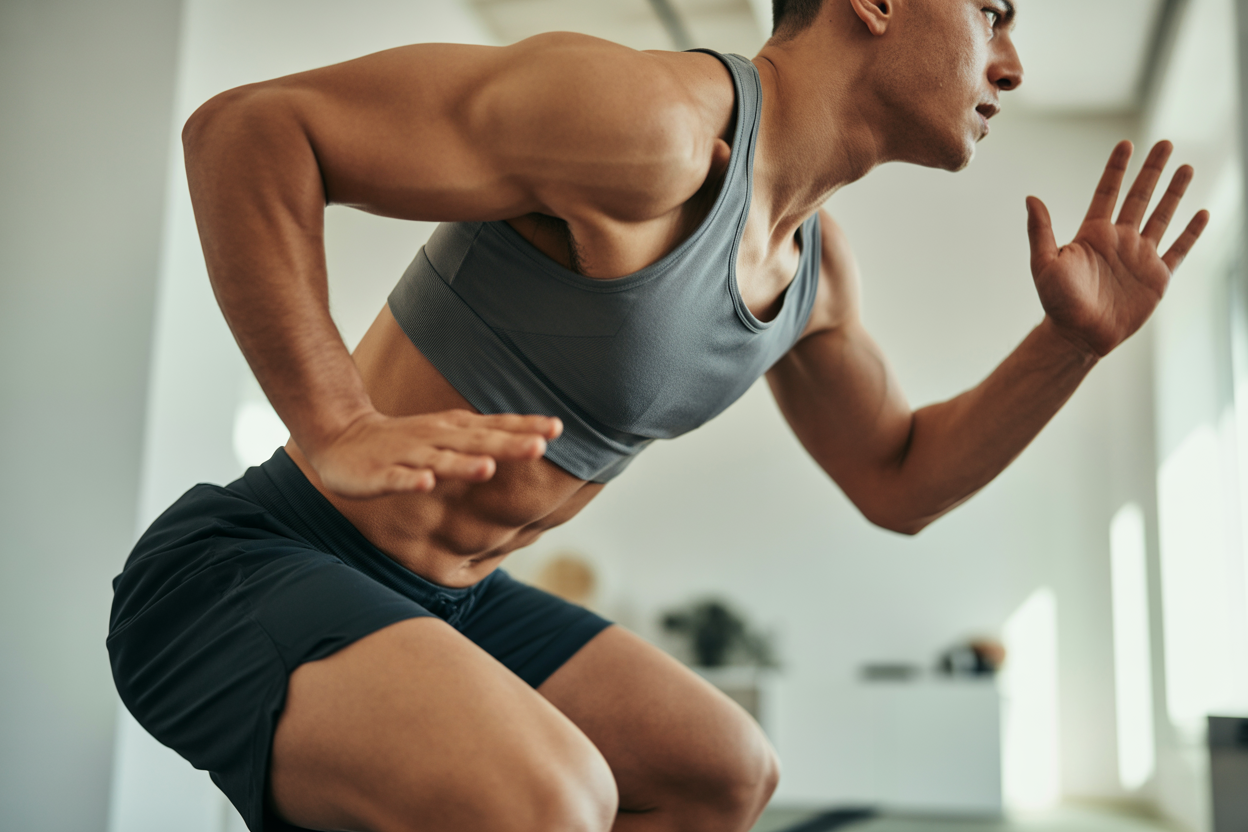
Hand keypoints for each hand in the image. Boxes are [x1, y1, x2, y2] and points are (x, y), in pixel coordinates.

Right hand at [309, 409, 562, 497]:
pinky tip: (426, 483)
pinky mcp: (381, 473)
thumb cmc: (407, 440)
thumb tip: (536, 440)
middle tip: (540, 446)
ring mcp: (409, 455)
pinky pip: (399, 478)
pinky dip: (412, 480)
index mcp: (455, 430)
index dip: (525, 427)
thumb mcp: (450, 434)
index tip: (558, 428)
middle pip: (476, 442)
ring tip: (488, 468)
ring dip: (463, 464)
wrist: (342, 437)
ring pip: (440, 460)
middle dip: (507, 445)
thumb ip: (487, 439)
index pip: (495, 426)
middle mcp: (436, 438)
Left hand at [1026, 140, 1209, 356]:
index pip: (1108, 192)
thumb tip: (1031, 198)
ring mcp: (1140, 256)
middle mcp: (1119, 240)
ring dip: (1174, 192)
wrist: (1078, 336)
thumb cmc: (1058, 303)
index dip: (1117, 168)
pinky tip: (1202, 213)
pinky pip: (1178, 249)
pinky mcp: (1157, 277)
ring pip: (1162, 216)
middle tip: (1165, 143)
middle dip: (1152, 170)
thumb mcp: (1044, 264)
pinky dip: (1191, 232)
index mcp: (1094, 233)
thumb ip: (1040, 231)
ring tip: (1186, 167)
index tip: (1125, 144)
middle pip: (1140, 196)